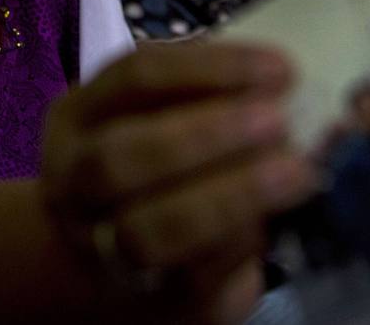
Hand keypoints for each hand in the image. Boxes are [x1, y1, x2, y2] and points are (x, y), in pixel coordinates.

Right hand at [40, 43, 315, 323]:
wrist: (103, 260)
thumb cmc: (146, 162)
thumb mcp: (152, 114)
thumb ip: (203, 95)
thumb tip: (282, 81)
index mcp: (78, 116)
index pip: (136, 77)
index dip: (210, 69)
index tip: (279, 69)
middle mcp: (74, 181)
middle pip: (122, 157)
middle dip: (205, 135)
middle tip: (278, 120)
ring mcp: (99, 248)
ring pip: (152, 229)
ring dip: (231, 197)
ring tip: (296, 172)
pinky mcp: (148, 301)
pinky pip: (194, 276)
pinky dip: (239, 243)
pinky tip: (276, 220)